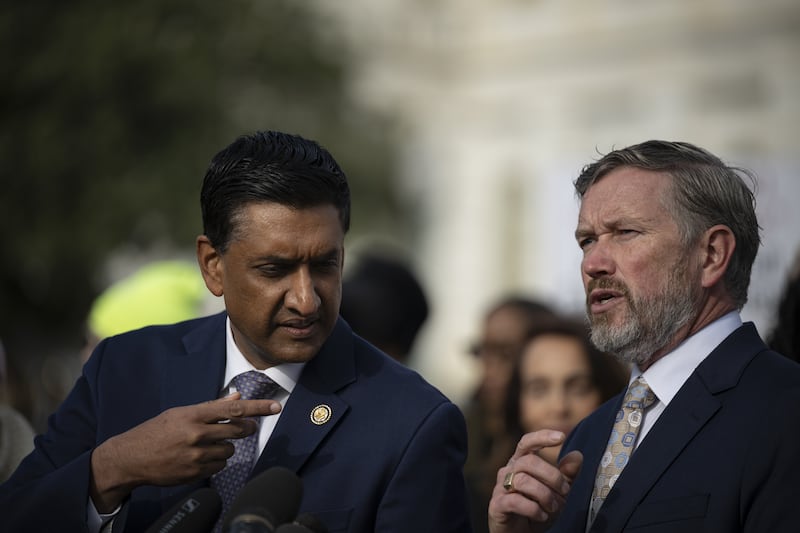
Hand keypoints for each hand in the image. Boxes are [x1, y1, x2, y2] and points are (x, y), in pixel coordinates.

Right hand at [89, 393, 280, 511]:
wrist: (130, 458)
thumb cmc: (156, 431)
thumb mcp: (181, 413)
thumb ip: (211, 406)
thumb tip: (238, 397)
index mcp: (194, 415)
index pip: (234, 410)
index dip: (258, 408)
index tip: (276, 406)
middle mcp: (197, 434)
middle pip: (238, 430)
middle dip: (247, 428)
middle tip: (247, 427)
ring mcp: (196, 455)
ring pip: (230, 451)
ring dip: (226, 447)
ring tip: (208, 444)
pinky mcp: (195, 473)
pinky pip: (219, 467)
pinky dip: (216, 462)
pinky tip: (200, 458)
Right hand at [488, 430, 582, 532]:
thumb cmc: (536, 510)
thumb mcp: (556, 493)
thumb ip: (566, 475)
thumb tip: (578, 455)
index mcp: (520, 463)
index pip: (527, 442)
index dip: (542, 437)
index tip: (561, 436)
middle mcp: (508, 471)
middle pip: (529, 461)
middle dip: (552, 476)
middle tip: (565, 492)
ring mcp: (500, 488)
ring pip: (523, 480)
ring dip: (545, 495)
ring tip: (553, 508)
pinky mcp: (497, 505)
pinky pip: (515, 501)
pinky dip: (533, 509)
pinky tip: (542, 516)